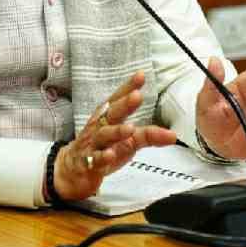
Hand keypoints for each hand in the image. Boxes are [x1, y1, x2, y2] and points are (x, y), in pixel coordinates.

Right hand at [51, 71, 176, 201]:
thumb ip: (148, 135)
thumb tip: (172, 135)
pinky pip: (94, 160)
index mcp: (107, 118)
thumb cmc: (102, 148)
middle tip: (137, 96)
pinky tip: (110, 155)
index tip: (141, 76)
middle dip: (124, 104)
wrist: (73, 170)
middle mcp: (99, 127)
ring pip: (103, 136)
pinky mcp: (87, 163)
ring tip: (130, 128)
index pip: (117, 99)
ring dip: (117, 131)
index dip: (128, 87)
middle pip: (111, 113)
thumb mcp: (126, 141)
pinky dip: (102, 157)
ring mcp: (92, 145)